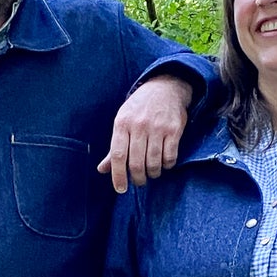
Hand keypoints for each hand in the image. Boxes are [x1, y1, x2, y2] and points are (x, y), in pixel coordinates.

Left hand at [97, 74, 191, 194]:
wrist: (165, 87)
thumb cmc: (139, 109)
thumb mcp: (122, 122)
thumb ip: (114, 148)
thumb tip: (102, 169)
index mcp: (122, 124)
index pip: (117, 156)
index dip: (118, 176)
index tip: (121, 189)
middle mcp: (139, 126)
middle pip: (136, 163)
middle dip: (137, 179)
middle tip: (139, 182)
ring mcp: (157, 127)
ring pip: (153, 162)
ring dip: (152, 174)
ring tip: (151, 174)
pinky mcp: (174, 129)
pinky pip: (169, 156)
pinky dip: (167, 165)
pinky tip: (164, 164)